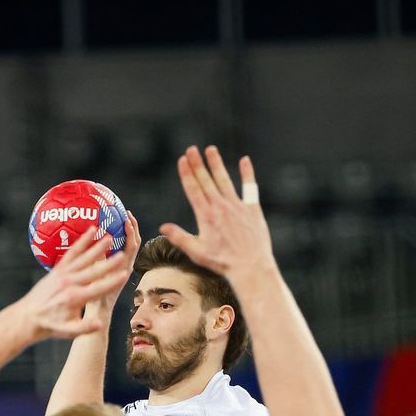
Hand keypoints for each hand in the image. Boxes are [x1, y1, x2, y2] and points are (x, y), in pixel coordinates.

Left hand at [19, 227, 130, 340]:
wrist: (28, 316)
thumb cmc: (50, 326)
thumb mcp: (68, 330)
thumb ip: (84, 327)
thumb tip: (100, 324)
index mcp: (75, 298)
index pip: (98, 289)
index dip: (112, 281)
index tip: (124, 274)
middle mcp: (69, 284)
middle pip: (93, 271)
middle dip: (108, 263)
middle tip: (122, 254)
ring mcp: (63, 274)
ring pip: (83, 258)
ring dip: (96, 248)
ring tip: (109, 237)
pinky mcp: (58, 269)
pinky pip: (71, 252)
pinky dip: (81, 241)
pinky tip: (91, 231)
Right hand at [86, 210, 140, 323]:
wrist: (97, 318)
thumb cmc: (96, 307)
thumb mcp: (95, 290)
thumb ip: (98, 276)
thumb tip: (99, 257)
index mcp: (122, 271)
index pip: (132, 247)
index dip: (131, 232)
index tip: (126, 218)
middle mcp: (124, 269)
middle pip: (133, 243)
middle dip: (131, 226)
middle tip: (123, 211)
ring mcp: (120, 269)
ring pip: (125, 246)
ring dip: (124, 232)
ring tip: (115, 217)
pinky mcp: (113, 271)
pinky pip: (114, 251)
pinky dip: (112, 241)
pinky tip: (100, 234)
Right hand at [160, 146, 275, 280]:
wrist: (251, 266)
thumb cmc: (223, 263)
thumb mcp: (197, 252)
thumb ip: (179, 237)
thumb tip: (163, 227)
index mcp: (206, 216)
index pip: (193, 189)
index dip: (187, 173)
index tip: (182, 159)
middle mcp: (220, 207)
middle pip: (206, 180)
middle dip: (197, 163)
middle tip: (191, 149)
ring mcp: (237, 206)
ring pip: (224, 180)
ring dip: (216, 164)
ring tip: (210, 150)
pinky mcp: (252, 209)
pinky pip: (249, 187)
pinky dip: (247, 173)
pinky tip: (245, 160)